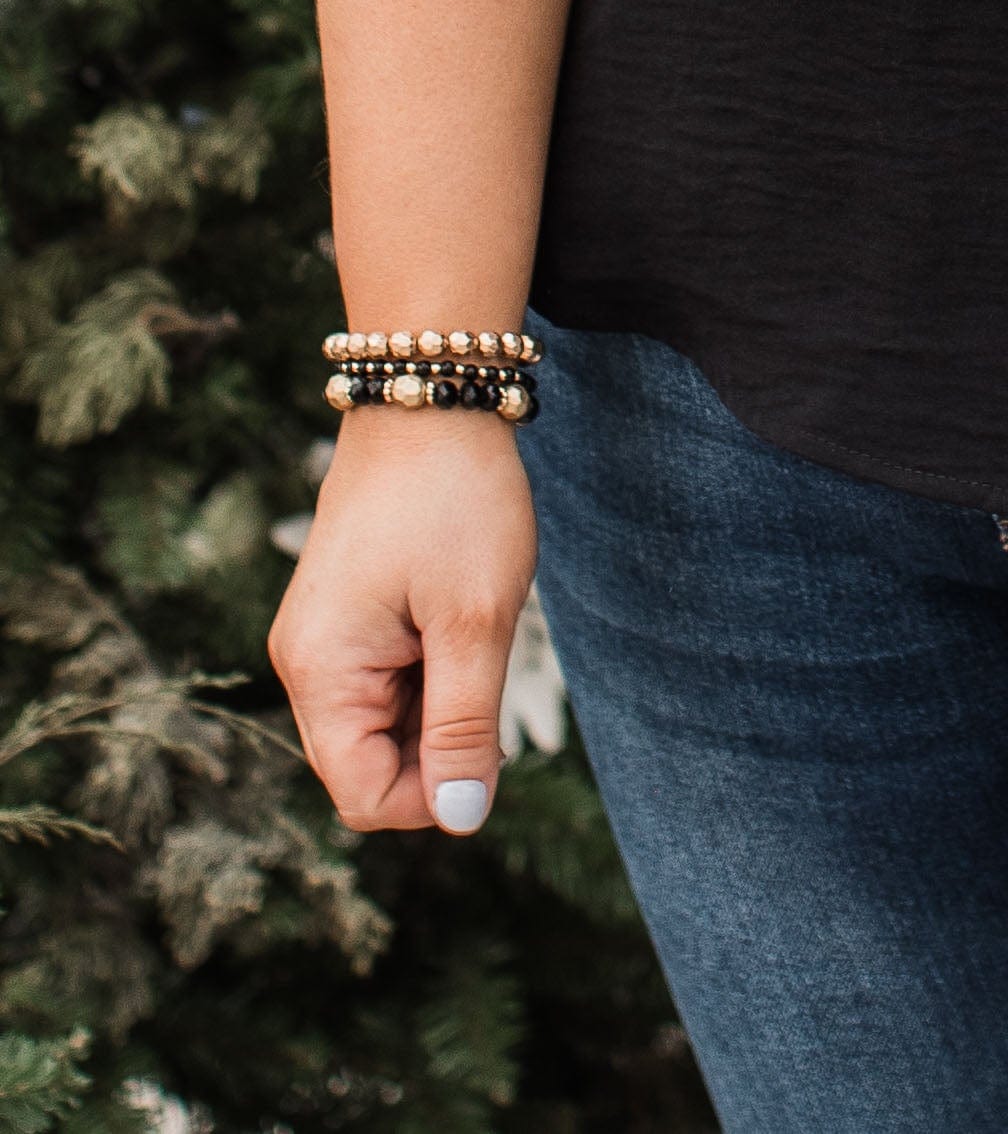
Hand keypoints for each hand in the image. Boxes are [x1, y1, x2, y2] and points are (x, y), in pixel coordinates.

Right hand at [268, 407, 535, 836]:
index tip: (489, 732)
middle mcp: (306, 665)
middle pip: (372, 768)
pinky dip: (433, 668)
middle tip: (484, 661)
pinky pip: (388, 682)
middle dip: (440, 744)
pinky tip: (459, 615)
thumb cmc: (455, 501)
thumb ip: (465, 726)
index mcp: (322, 673)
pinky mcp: (347, 617)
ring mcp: (324, 640)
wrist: (430, 398)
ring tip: (471, 626)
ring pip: (386, 726)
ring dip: (442, 701)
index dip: (435, 794)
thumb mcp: (475, 619)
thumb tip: (460, 820)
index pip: (366, 799)